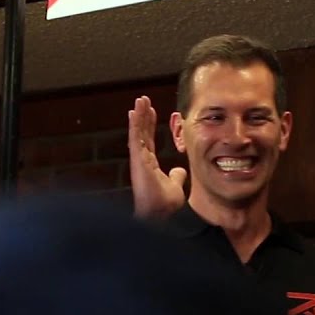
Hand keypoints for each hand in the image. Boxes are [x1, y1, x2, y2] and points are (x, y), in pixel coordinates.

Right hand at [128, 95, 186, 219]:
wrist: (162, 214)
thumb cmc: (166, 204)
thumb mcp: (175, 185)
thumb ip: (176, 176)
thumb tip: (180, 170)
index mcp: (150, 164)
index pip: (149, 140)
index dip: (150, 125)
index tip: (152, 112)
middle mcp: (142, 160)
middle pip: (142, 133)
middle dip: (143, 116)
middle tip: (143, 100)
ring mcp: (138, 159)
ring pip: (137, 132)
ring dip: (138, 115)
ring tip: (140, 100)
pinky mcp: (137, 159)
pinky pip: (135, 138)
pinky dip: (135, 124)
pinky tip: (134, 111)